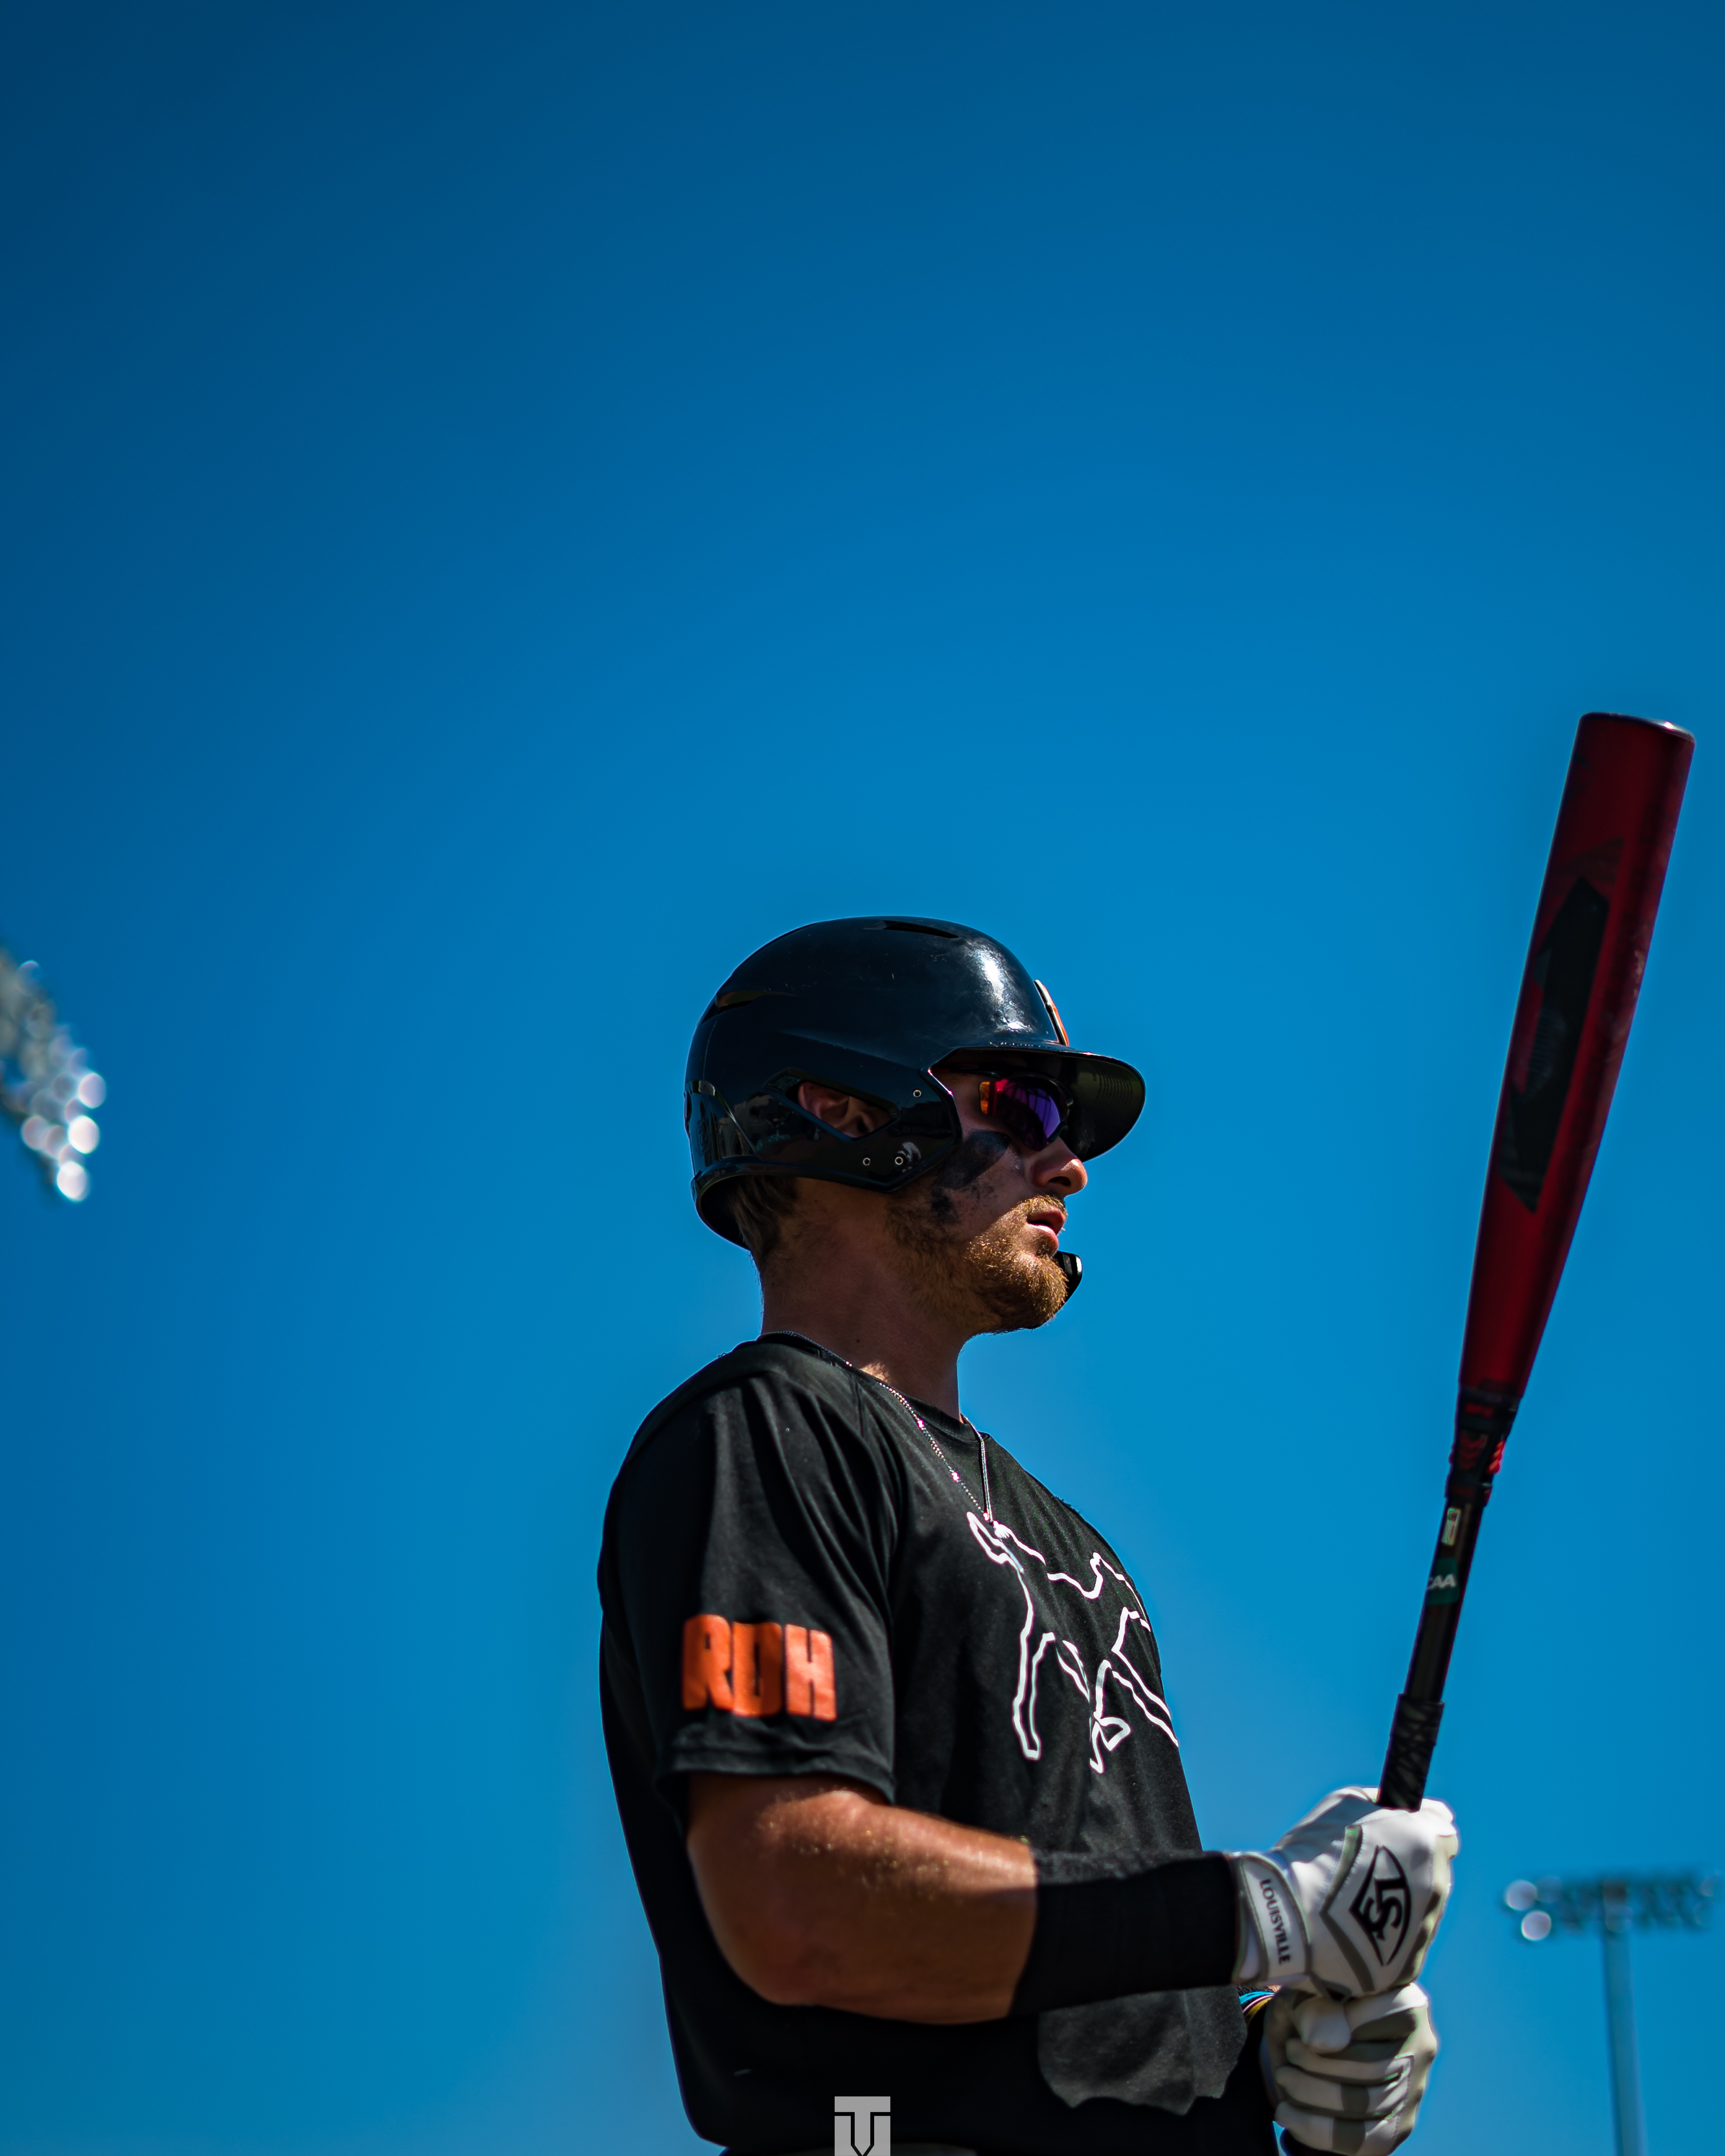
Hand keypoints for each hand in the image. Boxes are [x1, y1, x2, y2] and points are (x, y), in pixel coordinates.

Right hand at [1231, 1787, 1457, 1994]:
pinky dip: (1384, 1940)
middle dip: (1408, 1874)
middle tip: (1365, 1874)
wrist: (1291, 1914)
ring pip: (1420, 1915)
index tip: (1397, 1841)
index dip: (1420, 1836)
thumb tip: (1425, 1811)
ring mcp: (1423, 1930)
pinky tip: (1353, 1931)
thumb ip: (1392, 1804)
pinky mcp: (1406, 1966)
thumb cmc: (1315, 1850)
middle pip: (1433, 1878)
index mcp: (1427, 1843)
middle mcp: (1436, 1887)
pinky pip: (1402, 1949)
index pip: (1445, 1836)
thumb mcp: (1349, 1802)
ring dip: (1397, 1909)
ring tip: (1353, 1906)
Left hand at [1264, 1982, 1437, 2153]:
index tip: (1299, 2033)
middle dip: (1318, 2064)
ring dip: (1313, 2093)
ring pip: (1366, 2104)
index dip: (1338, 2028)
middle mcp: (1420, 2046)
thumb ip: (1315, 2006)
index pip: (1381, 2019)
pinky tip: (1288, 2114)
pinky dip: (1318, 2129)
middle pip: (1373, 2068)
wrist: (1309, 2035)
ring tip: (1284, 2077)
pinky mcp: (1397, 2125)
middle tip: (1288, 2053)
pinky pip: (1363, 2139)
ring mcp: (1412, 2090)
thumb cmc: (1310, 2004)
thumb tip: (1321, 2042)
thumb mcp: (1305, 1991)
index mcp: (1406, 1999)